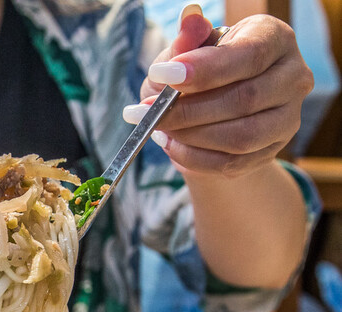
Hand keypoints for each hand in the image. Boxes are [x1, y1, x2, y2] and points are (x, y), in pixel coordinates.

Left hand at [124, 7, 313, 178]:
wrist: (215, 111)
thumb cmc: (200, 73)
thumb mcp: (186, 54)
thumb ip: (187, 42)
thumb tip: (189, 20)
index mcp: (275, 39)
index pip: (248, 55)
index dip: (204, 69)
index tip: (163, 75)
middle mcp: (292, 77)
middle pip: (244, 100)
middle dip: (187, 109)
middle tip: (147, 110)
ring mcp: (287, 117)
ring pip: (240, 137)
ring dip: (189, 136)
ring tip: (158, 128)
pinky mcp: (272, 150)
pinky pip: (232, 163)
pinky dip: (193, 157)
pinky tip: (171, 144)